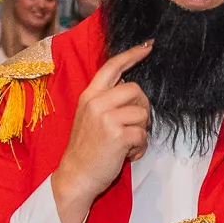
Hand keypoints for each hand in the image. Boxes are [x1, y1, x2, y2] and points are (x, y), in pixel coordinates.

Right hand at [50, 41, 155, 222]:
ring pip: (142, 114)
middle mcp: (97, 102)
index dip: (132, 55)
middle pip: (136, 89)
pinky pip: (143, 134)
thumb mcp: (89, 117)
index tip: (148, 46)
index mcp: (89, 95)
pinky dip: (140, 147)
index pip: (112, 67)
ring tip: (127, 144)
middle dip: (142, 108)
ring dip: (141, 131)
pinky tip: (128, 154)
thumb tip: (131, 89)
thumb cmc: (85, 150)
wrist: (75, 176)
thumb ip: (106, 101)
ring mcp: (106, 118)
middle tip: (134, 126)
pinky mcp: (117, 135)